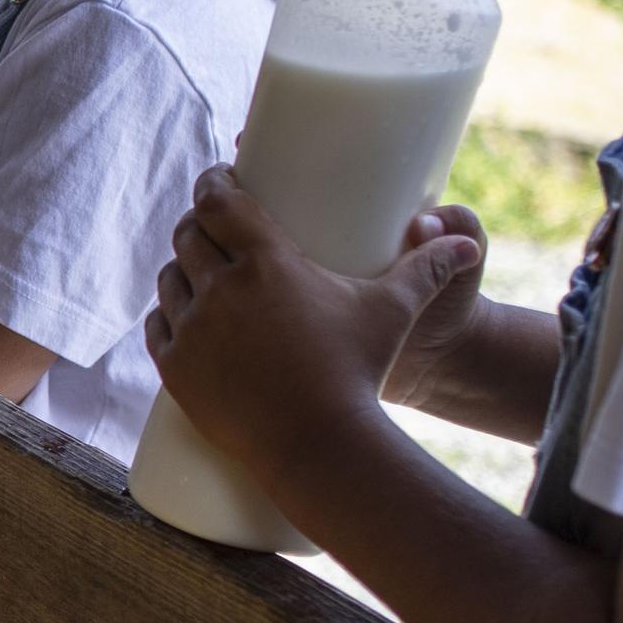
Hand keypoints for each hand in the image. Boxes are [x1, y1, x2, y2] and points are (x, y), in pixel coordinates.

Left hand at [145, 167, 484, 483]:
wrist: (320, 443)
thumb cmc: (359, 371)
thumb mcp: (393, 313)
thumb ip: (428, 270)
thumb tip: (465, 243)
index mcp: (265, 263)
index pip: (218, 202)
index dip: (212, 183)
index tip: (218, 179)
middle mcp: (220, 289)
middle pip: (188, 235)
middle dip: (197, 224)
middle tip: (212, 226)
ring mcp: (192, 329)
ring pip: (169, 279)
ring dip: (180, 267)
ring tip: (196, 268)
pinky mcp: (175, 368)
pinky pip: (158, 325)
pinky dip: (167, 314)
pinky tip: (176, 310)